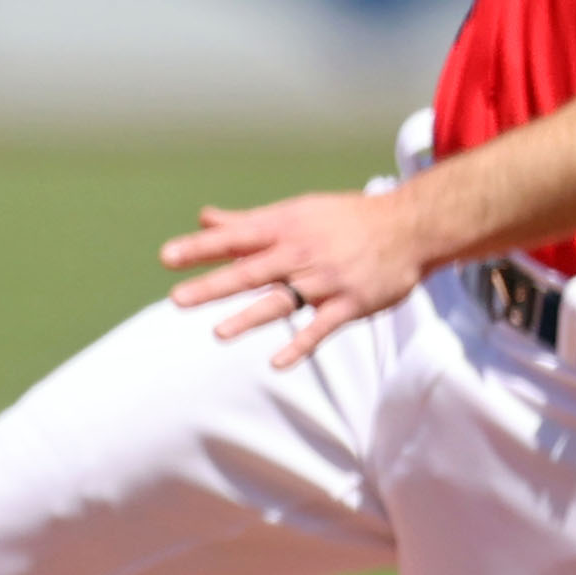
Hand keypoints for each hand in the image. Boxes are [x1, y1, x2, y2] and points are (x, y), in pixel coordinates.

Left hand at [161, 188, 442, 367]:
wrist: (409, 226)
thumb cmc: (343, 219)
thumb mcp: (295, 212)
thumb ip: (246, 223)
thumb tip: (204, 219)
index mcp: (284, 227)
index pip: (235, 237)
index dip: (200, 247)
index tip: (166, 258)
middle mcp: (300, 252)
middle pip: (250, 271)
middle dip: (213, 286)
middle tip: (176, 300)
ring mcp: (325, 280)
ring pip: (283, 300)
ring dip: (250, 317)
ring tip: (218, 333)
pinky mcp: (350, 303)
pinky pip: (322, 327)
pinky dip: (301, 345)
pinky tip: (277, 362)